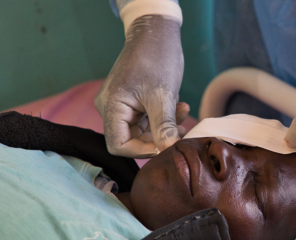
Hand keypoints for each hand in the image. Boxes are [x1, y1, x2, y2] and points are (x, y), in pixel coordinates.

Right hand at [95, 15, 185, 157]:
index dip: (142, 150)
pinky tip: (180, 107)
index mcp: (111, 106)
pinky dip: (164, 118)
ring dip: (165, 127)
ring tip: (184, 114)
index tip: (165, 145)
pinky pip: (147, 120)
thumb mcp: (163, 96)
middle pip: (131, 139)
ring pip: (142, 130)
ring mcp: (122, 106)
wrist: (156, 33)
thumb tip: (170, 150)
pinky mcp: (133, 103)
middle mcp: (111, 108)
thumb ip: (164, 126)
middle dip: (158, 138)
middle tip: (181, 131)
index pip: (119, 145)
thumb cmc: (156, 58)